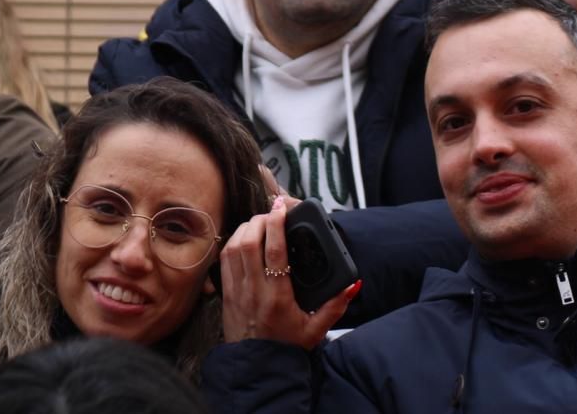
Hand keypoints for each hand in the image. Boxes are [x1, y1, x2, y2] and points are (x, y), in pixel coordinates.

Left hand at [220, 196, 358, 347]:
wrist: (256, 369)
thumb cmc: (286, 347)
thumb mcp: (316, 329)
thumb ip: (336, 306)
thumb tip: (352, 285)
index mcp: (278, 297)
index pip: (275, 251)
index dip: (277, 224)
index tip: (281, 207)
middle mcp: (254, 290)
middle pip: (249, 242)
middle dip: (259, 220)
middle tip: (271, 213)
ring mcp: (236, 291)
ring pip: (233, 247)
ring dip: (245, 229)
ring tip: (259, 222)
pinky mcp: (226, 294)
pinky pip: (224, 260)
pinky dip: (232, 242)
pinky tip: (244, 238)